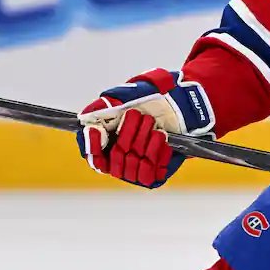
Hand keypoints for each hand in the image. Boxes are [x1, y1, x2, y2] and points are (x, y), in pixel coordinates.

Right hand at [77, 69, 213, 187]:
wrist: (184, 104)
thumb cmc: (153, 99)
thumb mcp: (126, 94)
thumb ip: (103, 105)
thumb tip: (85, 118)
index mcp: (110, 143)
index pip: (93, 155)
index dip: (91, 144)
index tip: (94, 130)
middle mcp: (122, 159)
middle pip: (114, 156)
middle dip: (125, 134)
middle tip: (136, 116)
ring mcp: (139, 168)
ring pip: (131, 164)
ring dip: (141, 141)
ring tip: (153, 124)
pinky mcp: (156, 174)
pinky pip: (149, 174)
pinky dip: (155, 154)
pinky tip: (161, 138)